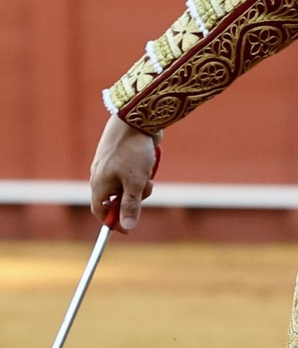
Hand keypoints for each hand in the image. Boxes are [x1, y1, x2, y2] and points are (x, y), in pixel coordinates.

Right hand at [89, 115, 159, 232]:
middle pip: (117, 198)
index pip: (100, 210)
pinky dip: (142, 171)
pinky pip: (133, 171)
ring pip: (128, 184)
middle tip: (147, 187)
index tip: (127, 229)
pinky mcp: (123, 155)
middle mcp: (101, 175)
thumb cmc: (133, 151)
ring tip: (148, 172)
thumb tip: (127, 227)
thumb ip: (131, 205)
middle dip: (134, 197)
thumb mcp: (135, 182)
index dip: (112, 221)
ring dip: (141, 183)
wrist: (137, 118)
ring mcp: (112, 164)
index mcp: (99, 184)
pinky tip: (149, 160)